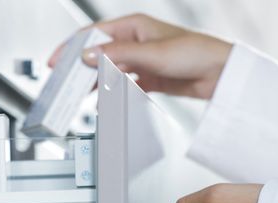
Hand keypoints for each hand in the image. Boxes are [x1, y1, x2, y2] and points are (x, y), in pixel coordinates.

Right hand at [48, 14, 232, 98]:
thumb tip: (87, 55)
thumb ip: (118, 55)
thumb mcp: (151, 53)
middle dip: (81, 69)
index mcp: (133, 26)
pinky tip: (105, 102)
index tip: (56, 62)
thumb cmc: (194, 53)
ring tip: (80, 96)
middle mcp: (135, 42)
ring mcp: (141, 61)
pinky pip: (125, 86)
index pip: (93, 34)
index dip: (72, 48)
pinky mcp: (149, 78)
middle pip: (99, 54)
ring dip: (96, 83)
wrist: (220, 74)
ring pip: (110, 71)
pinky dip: (114, 94)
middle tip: (64, 85)